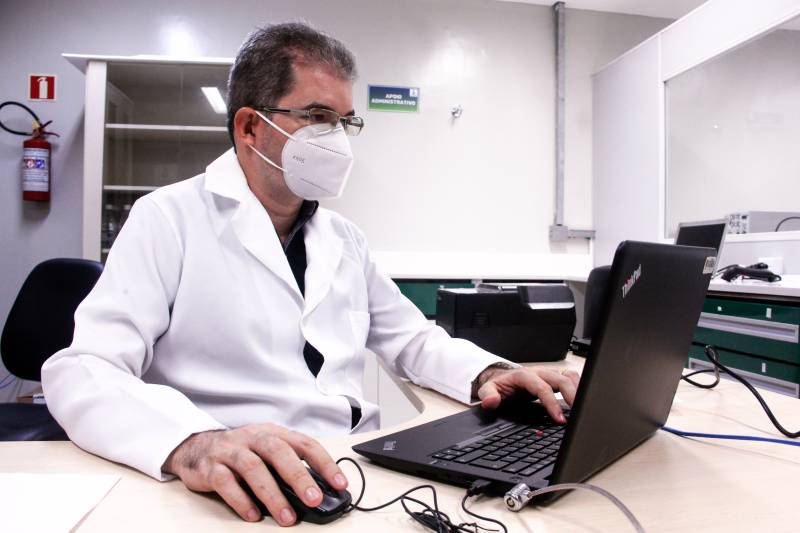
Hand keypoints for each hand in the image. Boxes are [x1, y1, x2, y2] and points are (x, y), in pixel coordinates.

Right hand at [162, 423, 347, 525]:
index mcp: (273, 433)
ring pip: (253, 467)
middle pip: (279, 452)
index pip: (304, 444)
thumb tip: (316, 493)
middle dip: (299, 477)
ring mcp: (230, 451)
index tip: (340, 484)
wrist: (196, 447)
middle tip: (314, 500)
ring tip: (287, 516)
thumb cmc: (240, 452)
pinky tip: (253, 515)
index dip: (324, 463)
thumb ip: (287, 467)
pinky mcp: (210, 467)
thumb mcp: (266, 452)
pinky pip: (225, 482)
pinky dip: (240, 500)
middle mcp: (253, 437)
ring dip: (272, 494)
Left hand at [476, 366, 580, 422]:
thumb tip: (491, 401)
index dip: (552, 403)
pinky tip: (583, 401)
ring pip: (569, 377)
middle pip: (561, 379)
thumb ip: (488, 395)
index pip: (542, 388)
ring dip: (579, 390)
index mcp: (524, 376)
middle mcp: (539, 372)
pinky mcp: (555, 378)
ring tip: (585, 408)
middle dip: (572, 396)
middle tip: (579, 415)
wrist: (502, 378)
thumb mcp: (488, 390)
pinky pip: (571, 378)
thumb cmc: (500, 386)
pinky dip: (580, 387)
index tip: (559, 419)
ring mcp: (549, 374)